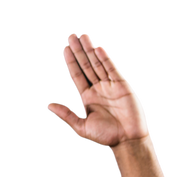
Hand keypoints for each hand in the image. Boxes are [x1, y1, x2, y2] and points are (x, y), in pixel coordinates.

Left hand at [45, 31, 149, 148]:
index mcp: (86, 96)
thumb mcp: (80, 127)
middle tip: (71, 35)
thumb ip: (66, 114)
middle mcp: (97, 88)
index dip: (70, 61)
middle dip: (78, 50)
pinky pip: (112, 69)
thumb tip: (48, 104)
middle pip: (86, 65)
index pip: (76, 74)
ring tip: (83, 35)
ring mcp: (110, 85)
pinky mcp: (123, 85)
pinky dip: (105, 58)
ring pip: (97, 63)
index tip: (63, 48)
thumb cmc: (105, 136)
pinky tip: (98, 48)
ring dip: (90, 49)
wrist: (128, 141)